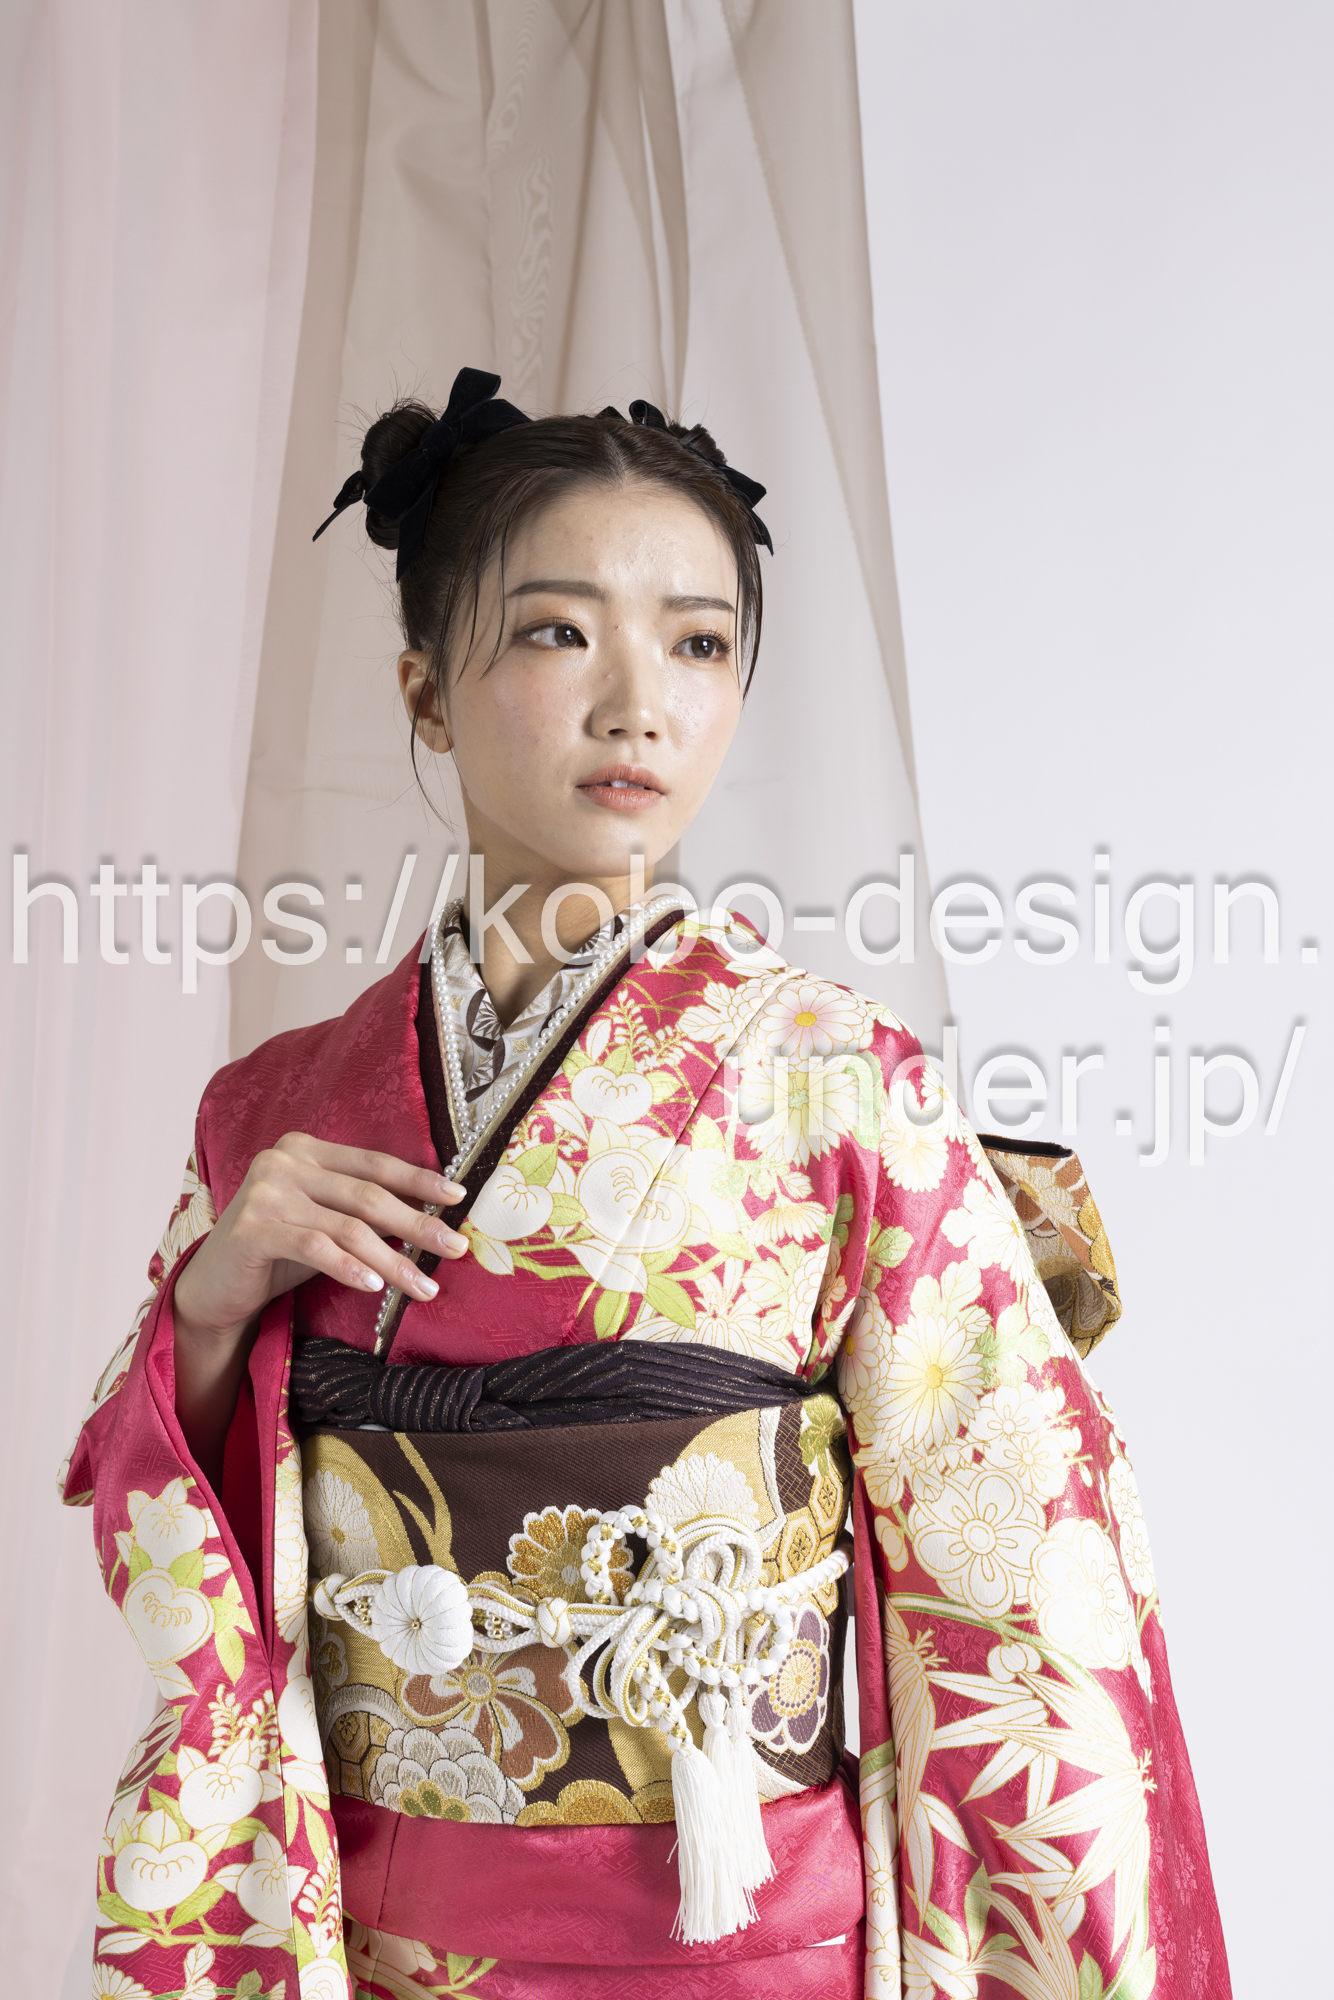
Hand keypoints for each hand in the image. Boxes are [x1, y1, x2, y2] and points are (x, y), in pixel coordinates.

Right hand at [174, 1132, 467, 1342]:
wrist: (215, 1286)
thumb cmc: (279, 1252)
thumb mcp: (327, 1224)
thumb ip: (366, 1212)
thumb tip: (434, 1219)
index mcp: (305, 1149)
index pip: (374, 1163)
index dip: (419, 1180)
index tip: (459, 1197)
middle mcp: (282, 1160)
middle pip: (367, 1195)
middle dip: (418, 1225)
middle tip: (455, 1249)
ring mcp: (264, 1192)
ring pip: (347, 1227)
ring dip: (393, 1260)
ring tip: (424, 1287)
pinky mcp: (252, 1228)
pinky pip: (315, 1248)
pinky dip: (350, 1268)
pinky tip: (374, 1287)